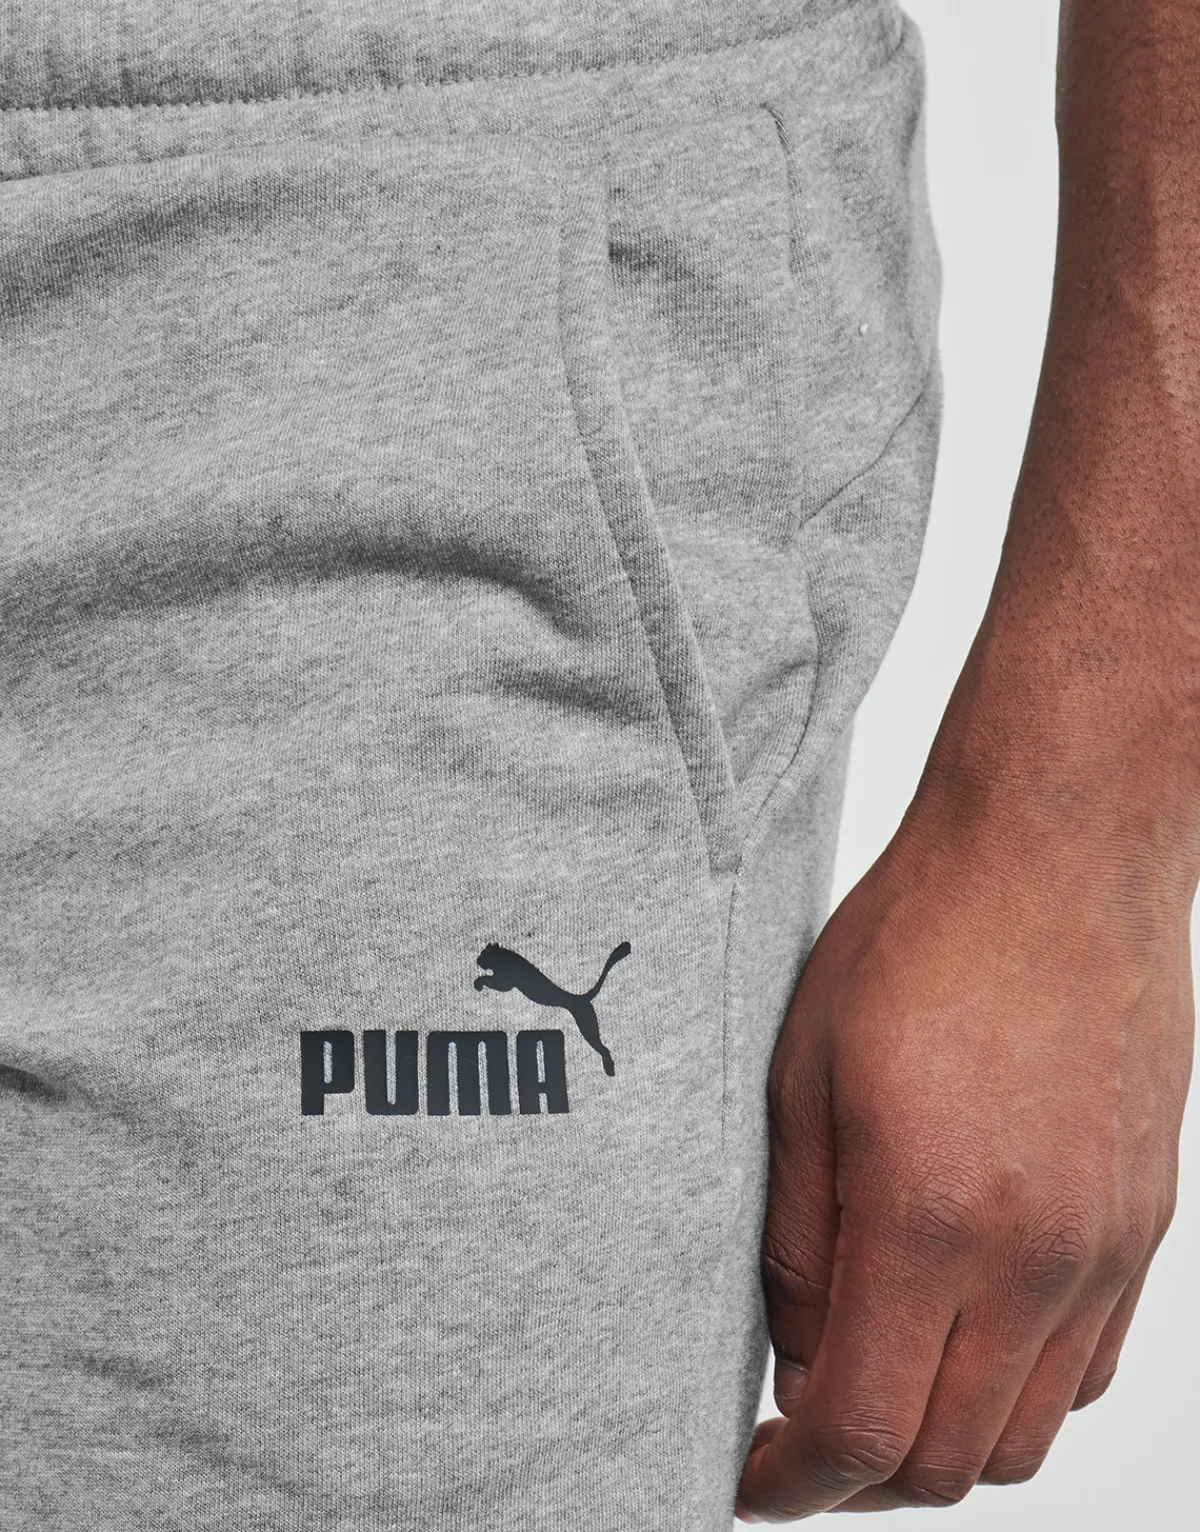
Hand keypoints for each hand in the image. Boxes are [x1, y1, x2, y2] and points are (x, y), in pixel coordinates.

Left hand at [735, 784, 1193, 1519]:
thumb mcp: (803, 1076)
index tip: (752, 1481)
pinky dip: (1018, 1391)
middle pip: (952, 1460)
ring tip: (878, 1388)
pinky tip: (964, 1335)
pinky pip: (1088, 1366)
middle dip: (860, 1480)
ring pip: (1029, 1432)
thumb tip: (794, 1350)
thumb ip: (796, 1236)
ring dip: (943, 1444)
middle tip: (800, 1439)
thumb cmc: (920, 940)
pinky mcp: (1144, 1224)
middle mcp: (1037, 1260)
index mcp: (930, 1220)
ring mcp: (1106, 1249)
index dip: (794, 1484)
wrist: (1056, 857)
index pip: (861, 1429)